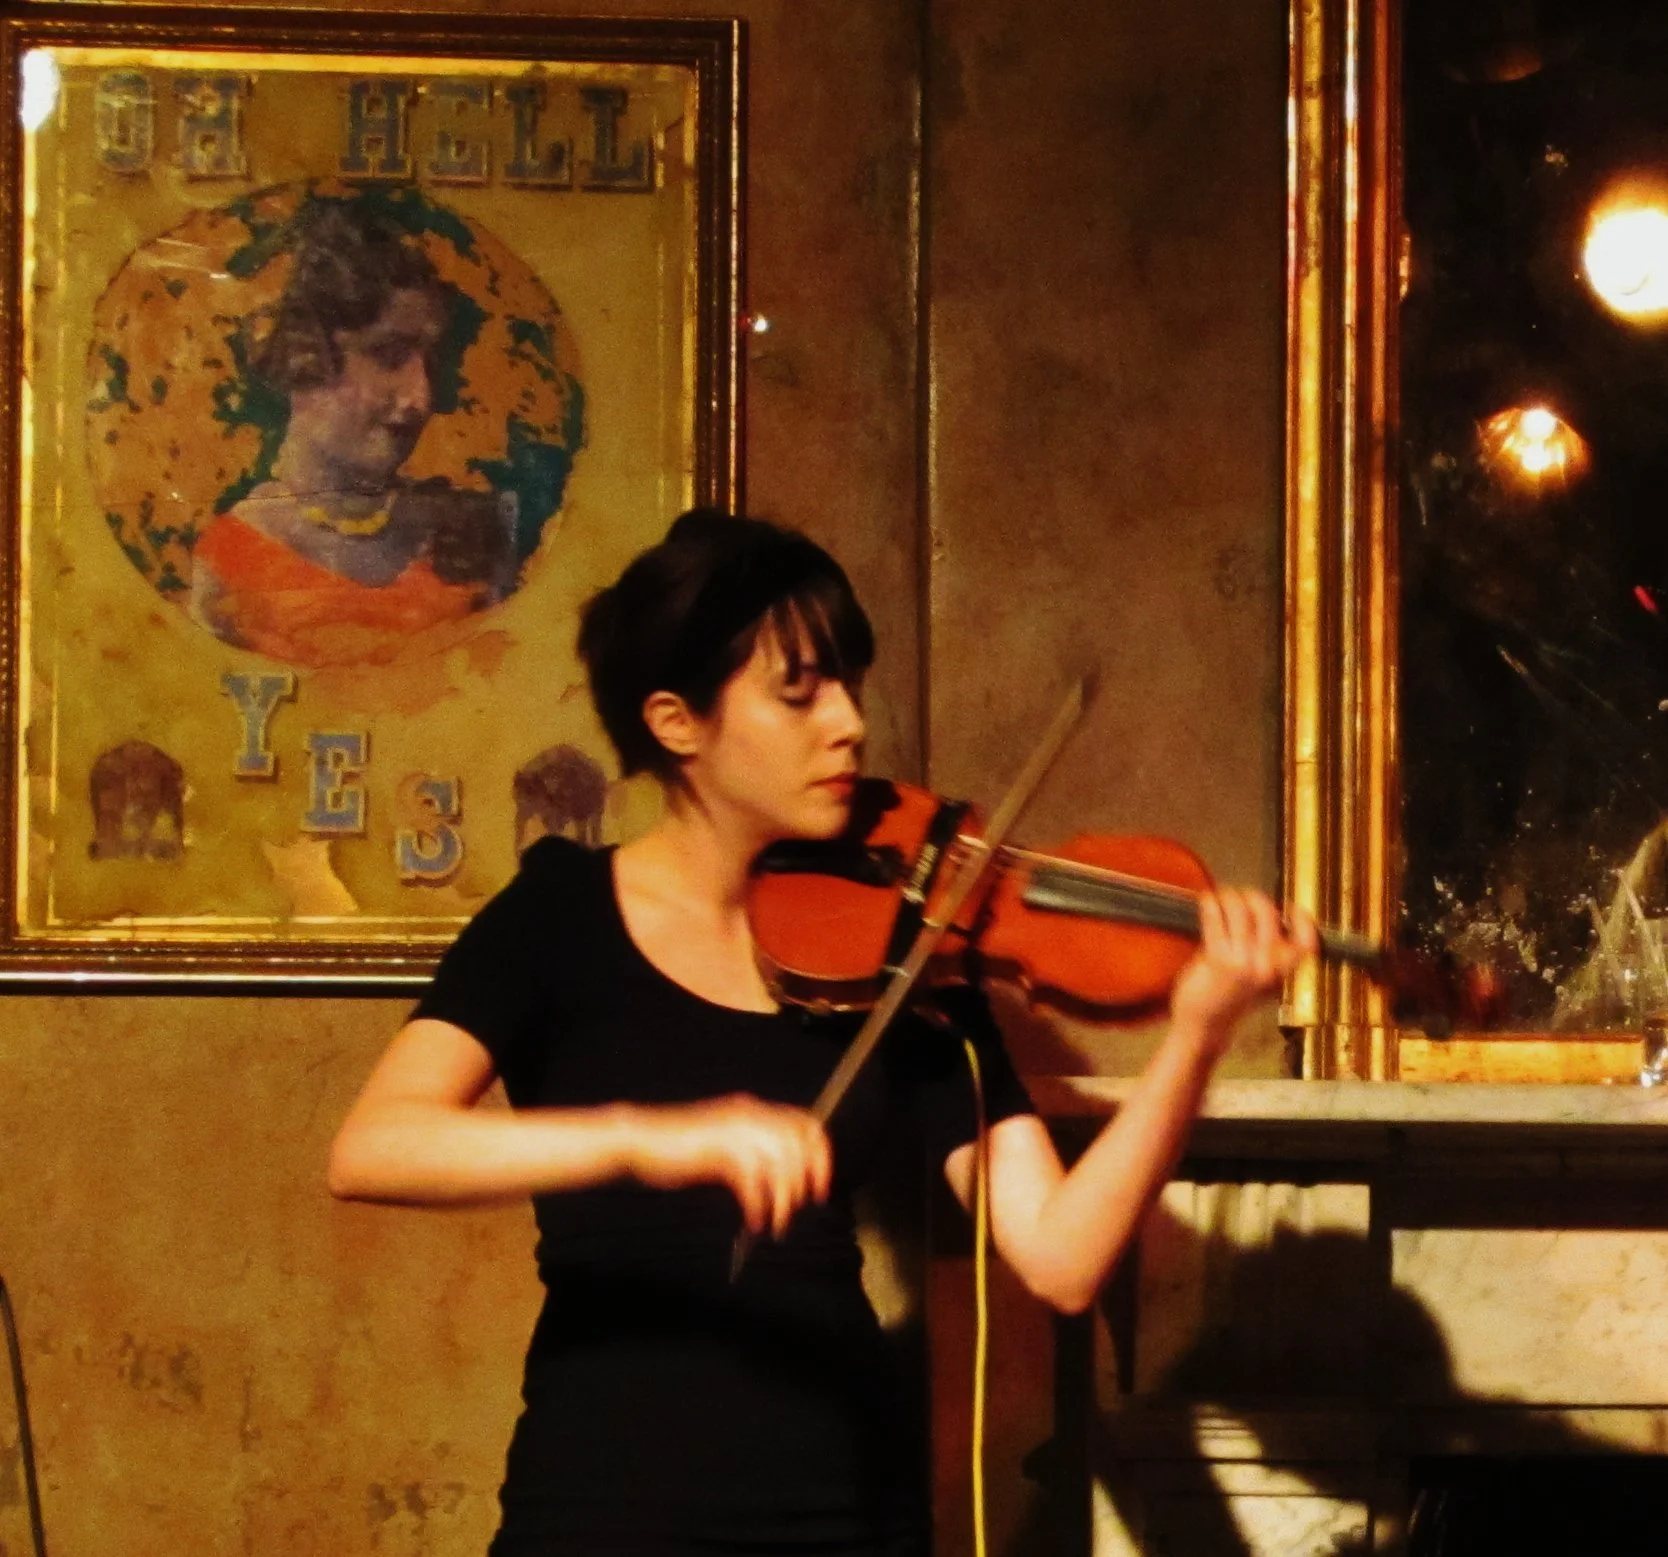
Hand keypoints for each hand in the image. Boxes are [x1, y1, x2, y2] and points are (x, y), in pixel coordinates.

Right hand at [625, 1094, 831, 1238]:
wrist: (641, 1140)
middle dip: (807, 1179)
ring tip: (775, 1223)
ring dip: (783, 1200)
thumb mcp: (725, 1141)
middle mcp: (749, 1116)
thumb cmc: (681, 1147)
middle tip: (798, 1207)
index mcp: (753, 1110)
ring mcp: (734, 1132)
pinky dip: (758, 1207)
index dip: (821, 1154)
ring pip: (780, 1165)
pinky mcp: (718, 1153)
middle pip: (800, 1144)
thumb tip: (786, 1176)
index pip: (806, 1123)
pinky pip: (753, 1184)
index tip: (819, 1185)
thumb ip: (753, 1149)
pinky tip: (753, 1221)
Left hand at [1169, 889, 1317, 1056]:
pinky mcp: (1218, 960)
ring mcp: (1243, 963)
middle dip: (1253, 899)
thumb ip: (1267, 954)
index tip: (1292, 909)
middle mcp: (1266, 967)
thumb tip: (1264, 917)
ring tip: (1220, 899)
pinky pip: (1215, 920)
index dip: (1304, 923)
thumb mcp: (1259, 981)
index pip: (1306, 945)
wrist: (1203, 1027)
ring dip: (1228, 898)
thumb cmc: (1228, 1000)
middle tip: (1241, 896)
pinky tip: (1206, 902)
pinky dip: (1210, 905)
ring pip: (1240, 912)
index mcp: (1280, 973)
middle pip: (1268, 915)